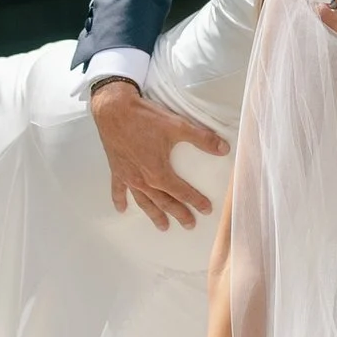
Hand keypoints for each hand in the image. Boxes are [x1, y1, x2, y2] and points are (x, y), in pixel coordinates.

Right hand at [91, 78, 230, 229]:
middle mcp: (143, 180)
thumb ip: (202, 139)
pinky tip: (122, 210)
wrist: (113, 109)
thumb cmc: (144, 118)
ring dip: (153, 214)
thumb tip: (224, 148)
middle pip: (164, 202)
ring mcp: (128, 177)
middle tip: (190, 224)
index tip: (207, 209)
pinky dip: (120, 200)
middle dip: (178, 213)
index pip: (182, 192)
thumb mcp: (178, 126)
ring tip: (162, 226)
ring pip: (143, 201)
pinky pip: (118, 190)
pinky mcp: (116, 169)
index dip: (196, 201)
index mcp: (158, 173)